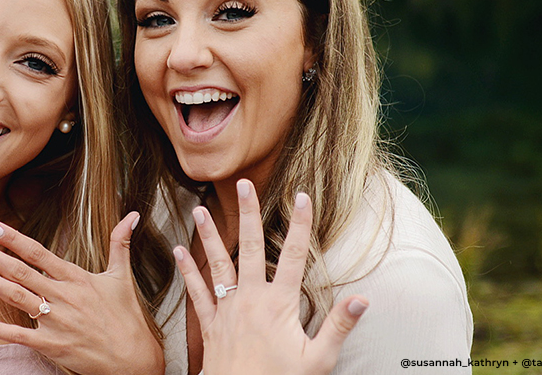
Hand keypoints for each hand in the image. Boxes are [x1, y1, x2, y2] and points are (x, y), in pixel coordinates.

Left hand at [0, 212, 163, 374]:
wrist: (134, 359)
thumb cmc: (127, 318)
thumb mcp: (122, 277)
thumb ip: (121, 244)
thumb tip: (133, 215)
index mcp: (76, 278)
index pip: (39, 253)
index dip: (15, 239)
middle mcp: (63, 296)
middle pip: (21, 272)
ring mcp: (56, 321)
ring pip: (17, 297)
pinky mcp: (52, 345)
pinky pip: (20, 335)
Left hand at [174, 180, 367, 374]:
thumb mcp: (318, 359)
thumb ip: (339, 326)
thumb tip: (362, 299)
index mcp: (280, 304)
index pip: (296, 255)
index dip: (301, 224)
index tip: (302, 196)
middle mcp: (251, 299)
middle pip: (252, 247)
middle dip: (249, 214)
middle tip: (243, 185)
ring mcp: (228, 309)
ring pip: (218, 263)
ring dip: (209, 235)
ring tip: (199, 208)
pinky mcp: (211, 324)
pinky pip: (197, 293)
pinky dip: (187, 272)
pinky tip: (179, 251)